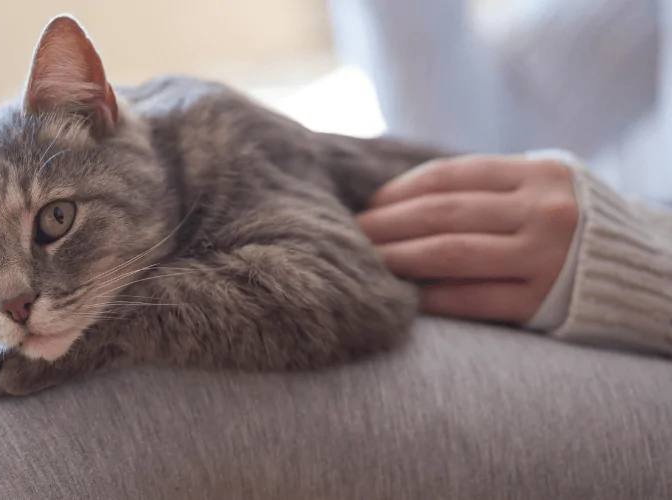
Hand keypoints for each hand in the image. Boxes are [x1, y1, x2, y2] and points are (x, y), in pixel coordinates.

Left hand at [356, 155, 578, 323]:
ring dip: (397, 258)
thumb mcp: (544, 188)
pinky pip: (471, 299)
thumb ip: (489, 186)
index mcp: (540, 174)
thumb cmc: (573, 226)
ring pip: (449, 254)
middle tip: (352, 234)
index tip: (369, 204)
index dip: (401, 191)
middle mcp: (544, 212)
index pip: (451, 176)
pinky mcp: (541, 303)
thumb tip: (400, 198)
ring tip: (367, 261)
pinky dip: (431, 296)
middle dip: (387, 224)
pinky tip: (404, 294)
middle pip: (442, 214)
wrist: (644, 273)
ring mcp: (544, 259)